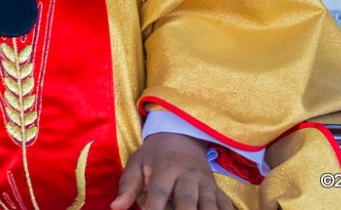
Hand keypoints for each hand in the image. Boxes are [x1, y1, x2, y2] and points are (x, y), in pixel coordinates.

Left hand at [111, 132, 234, 209]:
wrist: (181, 137)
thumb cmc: (154, 156)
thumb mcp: (137, 163)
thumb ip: (128, 186)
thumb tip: (115, 207)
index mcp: (165, 168)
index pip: (159, 191)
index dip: (155, 208)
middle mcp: (187, 175)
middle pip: (186, 199)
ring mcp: (205, 183)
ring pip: (208, 204)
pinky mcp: (217, 191)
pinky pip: (225, 205)